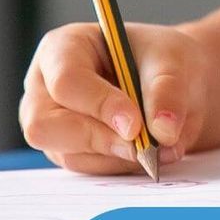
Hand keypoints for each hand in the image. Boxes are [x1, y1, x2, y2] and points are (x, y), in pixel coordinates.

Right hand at [19, 21, 219, 174]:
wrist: (174, 85)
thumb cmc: (163, 60)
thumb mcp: (173, 60)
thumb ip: (167, 90)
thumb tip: (163, 131)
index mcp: (62, 49)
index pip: (66, 81)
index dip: (99, 105)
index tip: (135, 124)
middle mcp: (46, 87)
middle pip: (45, 126)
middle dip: (98, 139)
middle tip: (143, 146)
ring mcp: (53, 124)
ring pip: (69, 155)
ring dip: (118, 157)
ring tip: (159, 145)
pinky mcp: (69, 151)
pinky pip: (88, 170)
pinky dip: (122, 165)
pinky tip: (148, 152)